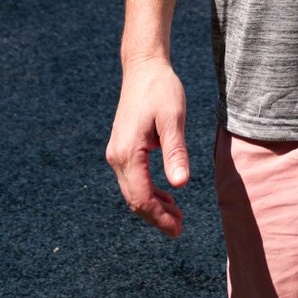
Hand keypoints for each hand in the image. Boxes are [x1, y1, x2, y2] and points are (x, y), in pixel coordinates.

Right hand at [106, 58, 189, 237]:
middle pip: (134, 199)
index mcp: (128, 152)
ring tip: (177, 214)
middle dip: (156, 216)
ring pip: (132, 191)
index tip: (178, 229)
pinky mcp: (121, 148)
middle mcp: (116, 156)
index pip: (141, 197)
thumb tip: (180, 185)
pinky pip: (132, 179)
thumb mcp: (174, 119)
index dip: (159, 217)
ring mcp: (116, 152)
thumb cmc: (161, 90)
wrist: (144, 68)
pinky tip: (166, 194)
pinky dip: (148, 191)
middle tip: (180, 227)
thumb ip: (176, 152)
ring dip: (153, 205)